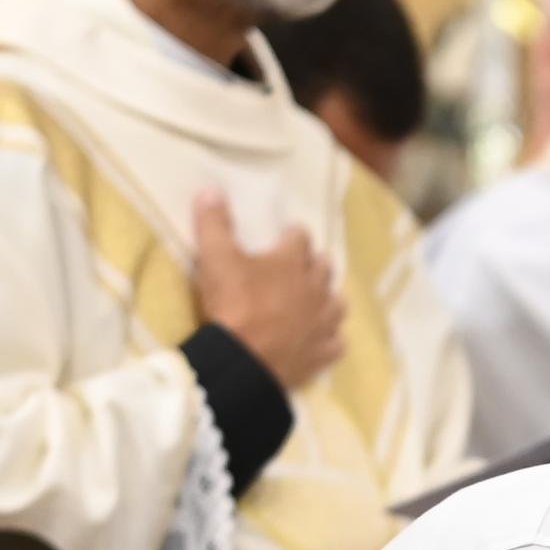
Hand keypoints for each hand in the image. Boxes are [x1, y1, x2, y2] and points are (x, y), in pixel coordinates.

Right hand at [194, 191, 346, 391]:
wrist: (245, 360)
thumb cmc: (233, 304)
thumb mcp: (216, 257)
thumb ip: (214, 223)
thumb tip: (211, 190)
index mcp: (292, 261)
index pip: (300, 237)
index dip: (293, 234)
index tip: (288, 234)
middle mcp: (315, 288)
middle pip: (324, 267)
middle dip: (315, 263)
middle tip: (302, 266)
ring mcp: (323, 322)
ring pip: (338, 304)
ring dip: (329, 298)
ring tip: (318, 300)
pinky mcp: (323, 353)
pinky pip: (338, 343)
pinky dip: (332, 338)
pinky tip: (325, 339)